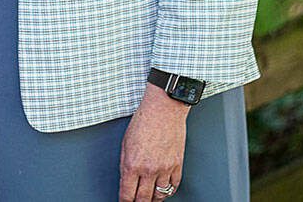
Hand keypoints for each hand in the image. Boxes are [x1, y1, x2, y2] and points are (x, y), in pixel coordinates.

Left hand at [119, 82, 188, 200]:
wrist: (164, 109)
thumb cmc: (144, 120)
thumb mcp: (125, 143)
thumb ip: (125, 163)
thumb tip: (126, 179)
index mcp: (132, 164)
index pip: (127, 195)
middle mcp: (148, 169)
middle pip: (143, 199)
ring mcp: (164, 168)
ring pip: (159, 196)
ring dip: (153, 200)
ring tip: (150, 199)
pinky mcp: (177, 164)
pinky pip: (174, 186)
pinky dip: (168, 191)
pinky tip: (164, 189)